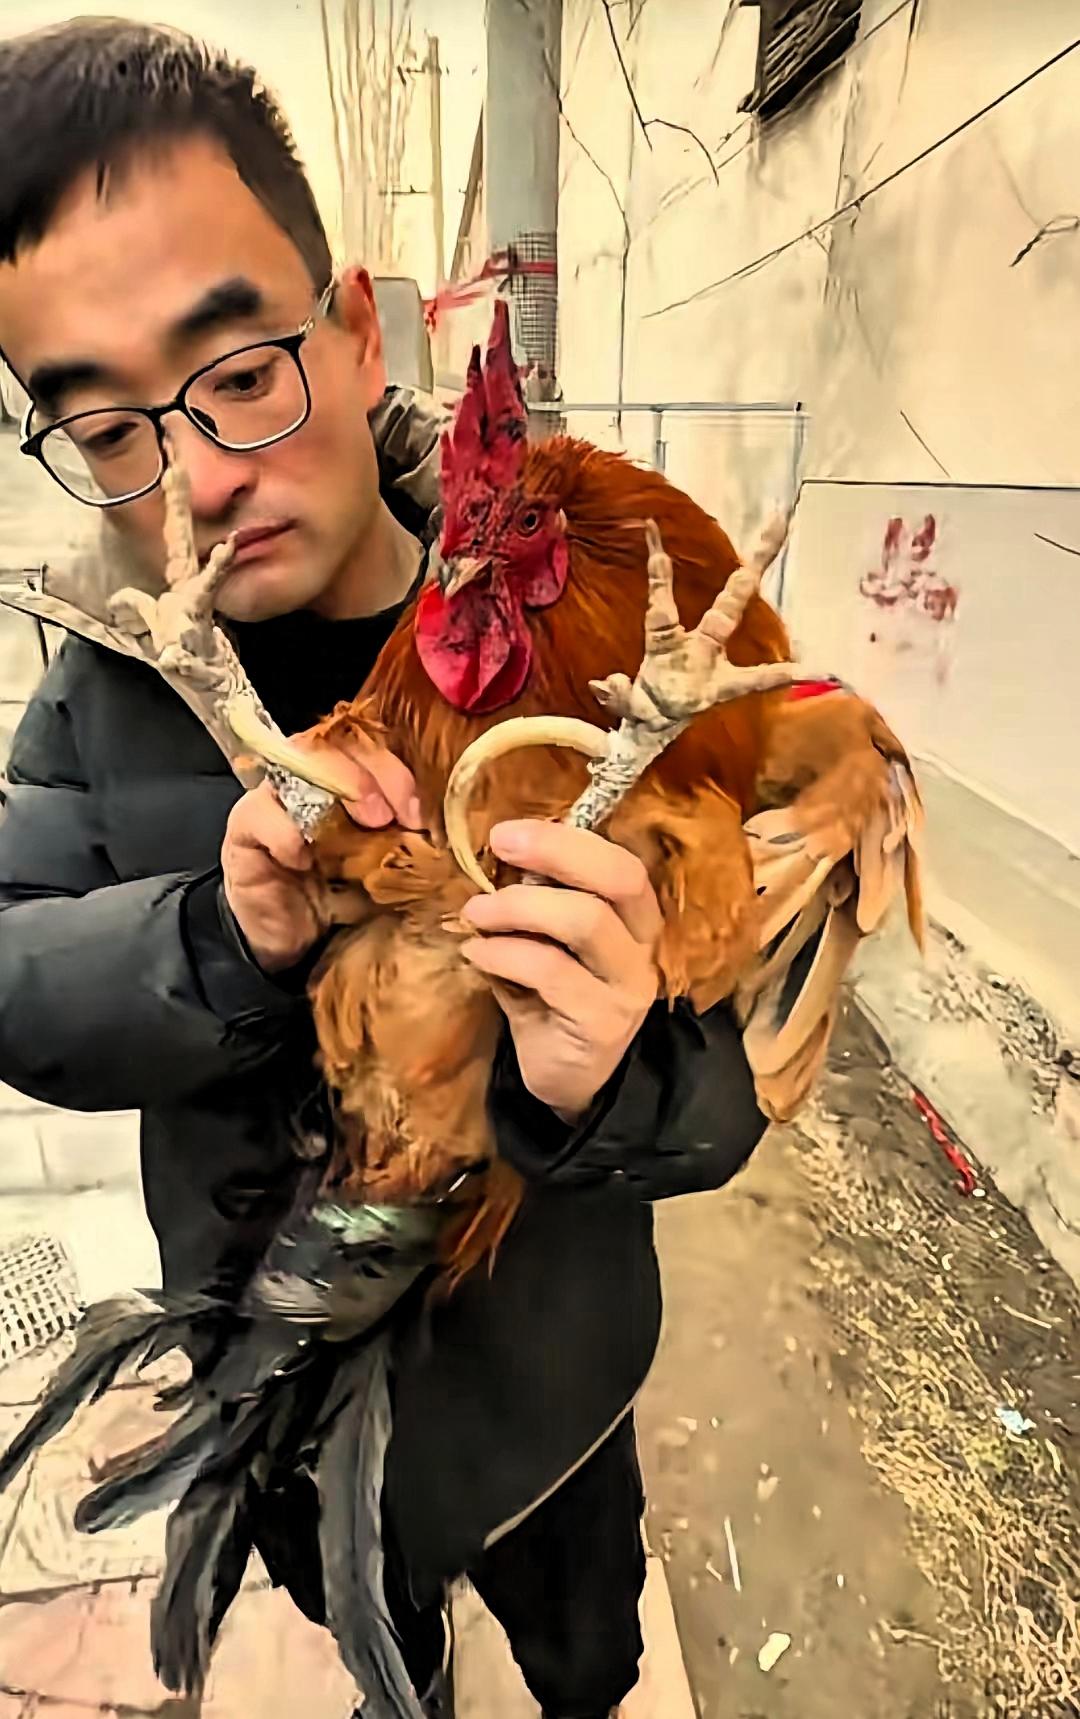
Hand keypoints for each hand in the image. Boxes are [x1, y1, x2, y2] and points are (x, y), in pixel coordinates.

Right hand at [222, 739, 420, 972]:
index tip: (416, 813)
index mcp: (346, 782)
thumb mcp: (386, 865)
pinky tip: (305, 861)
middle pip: (333, 743)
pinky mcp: (244, 829)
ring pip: (298, 764)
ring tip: (363, 828)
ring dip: (336, 789)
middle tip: (388, 816)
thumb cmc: (343, 899)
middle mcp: (307, 779)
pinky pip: (260, 813)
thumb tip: (444, 831)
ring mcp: (272, 799)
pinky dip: (287, 833)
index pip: (367, 746)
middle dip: (369, 773)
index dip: (394, 771)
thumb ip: (407, 840)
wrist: (293, 945)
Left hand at [460, 821, 660, 1120]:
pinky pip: (550, 972)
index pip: (621, 862)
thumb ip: (538, 899)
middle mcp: (643, 945)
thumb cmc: (551, 997)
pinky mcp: (602, 1023)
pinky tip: (477, 956)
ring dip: (518, 907)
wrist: (569, 1078)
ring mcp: (628, 986)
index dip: (567, 839)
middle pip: (619, 880)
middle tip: (497, 846)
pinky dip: (504, 955)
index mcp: (633, 915)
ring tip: (475, 913)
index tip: (507, 831)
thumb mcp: (546, 941)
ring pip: (585, 921)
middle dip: (555, 852)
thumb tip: (499, 853)